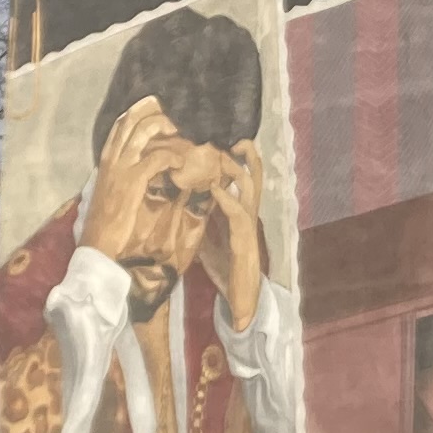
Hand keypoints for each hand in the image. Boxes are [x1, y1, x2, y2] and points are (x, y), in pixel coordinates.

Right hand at [80, 95, 183, 269]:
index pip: (121, 123)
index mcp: (106, 158)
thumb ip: (124, 173)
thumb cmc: (108, 220)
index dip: (140, 110)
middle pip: (132, 120)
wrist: (99, 242)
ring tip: (183, 132)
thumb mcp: (112, 189)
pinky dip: (172, 156)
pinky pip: (157, 158)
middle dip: (155, 110)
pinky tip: (180, 163)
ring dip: (167, 127)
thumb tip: (143, 163)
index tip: (158, 105)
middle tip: (176, 112)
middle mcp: (112, 157)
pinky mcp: (133, 180)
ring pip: (144, 132)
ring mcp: (121, 167)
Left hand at [189, 141, 266, 310]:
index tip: (220, 141)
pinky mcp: (245, 239)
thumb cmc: (225, 268)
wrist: (240, 297)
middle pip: (253, 175)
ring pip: (250, 188)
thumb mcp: (206, 239)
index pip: (240, 179)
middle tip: (232, 136)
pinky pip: (238, 213)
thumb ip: (200, 221)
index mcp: (238, 212)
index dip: (234, 159)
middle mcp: (247, 213)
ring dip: (236, 169)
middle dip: (246, 155)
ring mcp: (249, 225)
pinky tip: (215, 189)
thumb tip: (180, 206)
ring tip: (223, 153)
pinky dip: (227, 199)